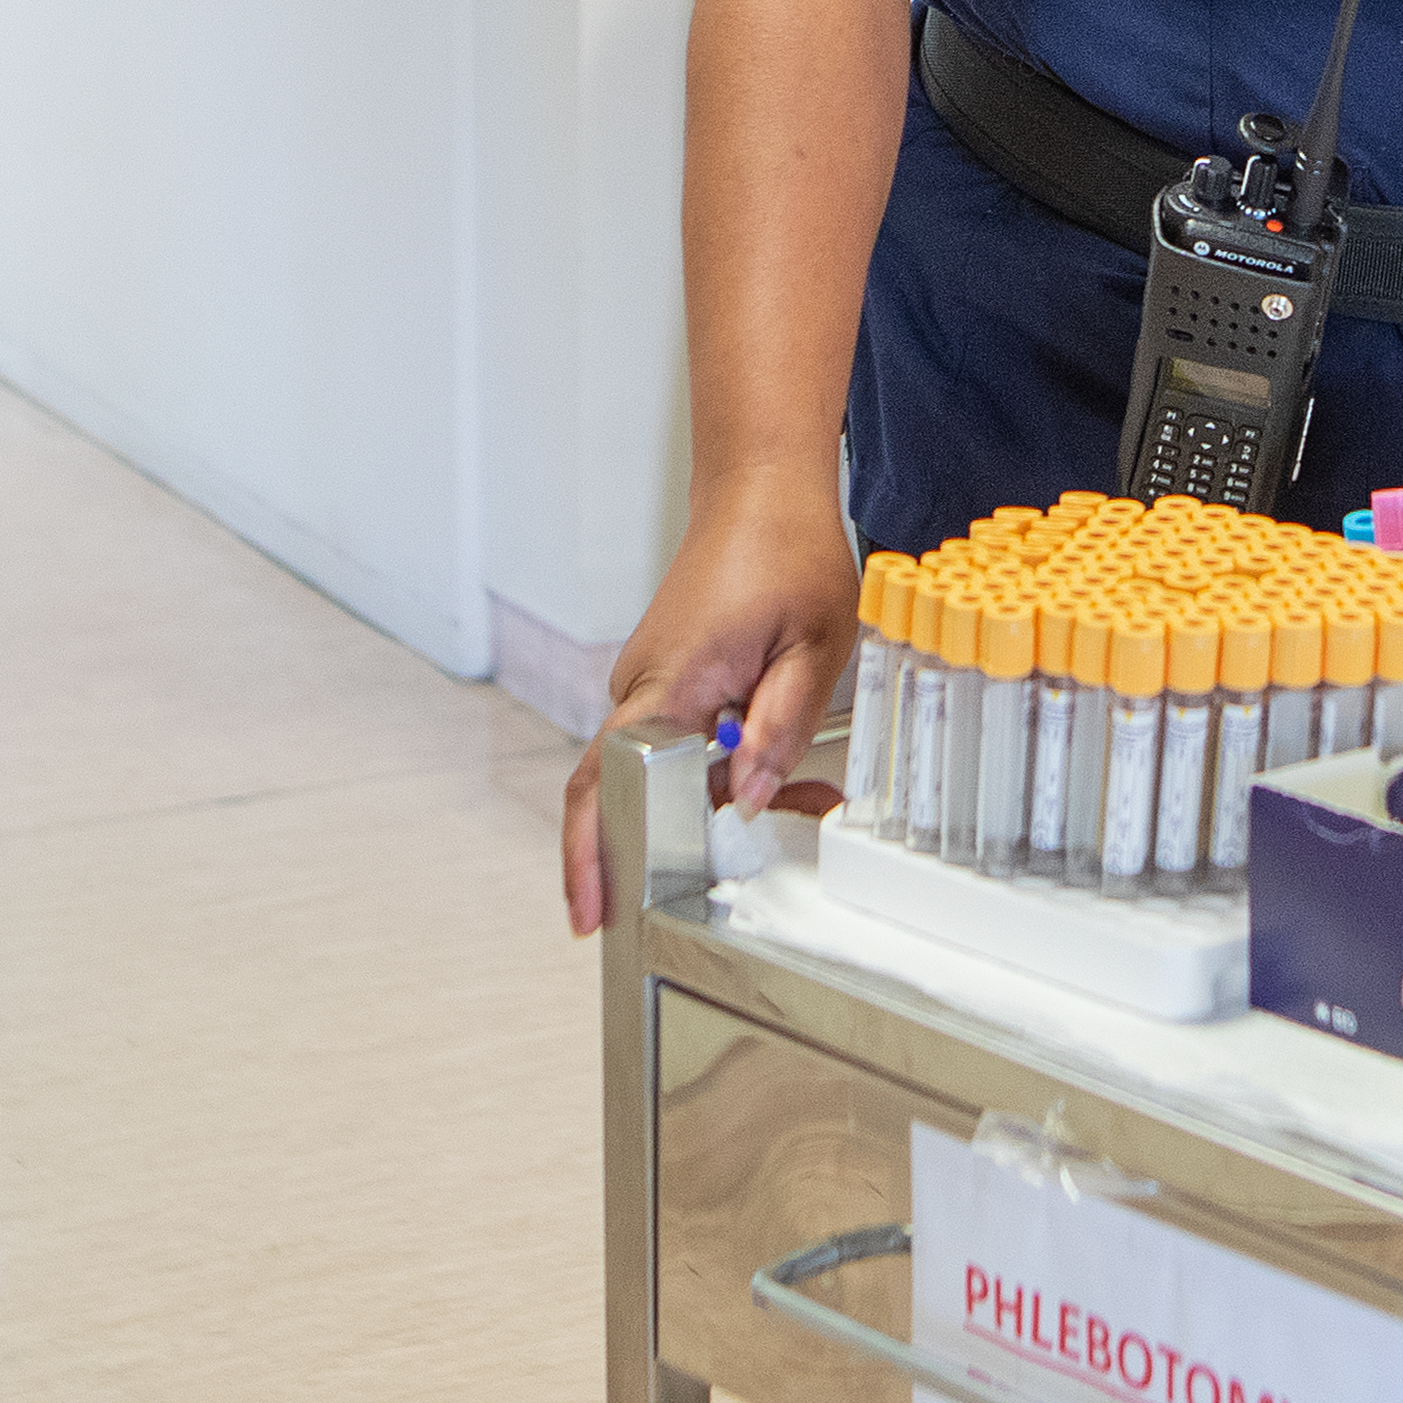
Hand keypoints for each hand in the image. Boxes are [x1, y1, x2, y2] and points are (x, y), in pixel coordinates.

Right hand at [557, 476, 859, 934]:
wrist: (761, 491)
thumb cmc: (783, 550)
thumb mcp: (811, 645)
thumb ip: (778, 725)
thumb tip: (751, 798)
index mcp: (671, 680)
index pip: (608, 782)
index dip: (592, 853)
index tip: (590, 911)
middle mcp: (642, 688)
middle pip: (633, 795)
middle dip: (683, 845)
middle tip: (746, 864)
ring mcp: (649, 687)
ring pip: (667, 777)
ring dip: (722, 805)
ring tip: (803, 797)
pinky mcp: (666, 685)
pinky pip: (682, 749)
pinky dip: (724, 771)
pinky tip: (779, 769)